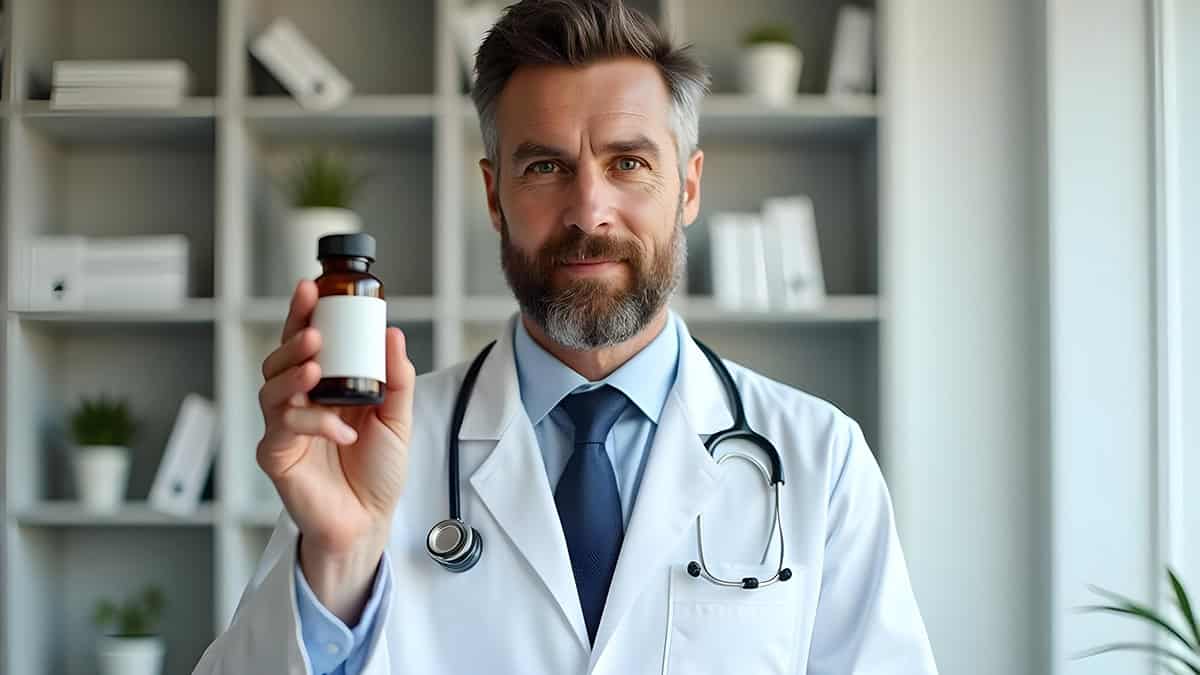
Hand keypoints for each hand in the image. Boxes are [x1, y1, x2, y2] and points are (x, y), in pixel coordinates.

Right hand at [256, 279, 415, 557]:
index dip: (303, 313)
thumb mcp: (398, 417)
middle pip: (279, 359)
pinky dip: (313, 423)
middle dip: (292, 340)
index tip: (310, 287)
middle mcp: (298, 401)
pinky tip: (341, 430)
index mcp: (324, 386)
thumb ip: (396, 378)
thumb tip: (393, 334)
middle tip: (314, 332)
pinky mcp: (276, 455)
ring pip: (271, 389)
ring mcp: (283, 428)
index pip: (306, 342)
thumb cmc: (377, 470)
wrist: (370, 520)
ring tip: (316, 367)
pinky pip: (283, 429)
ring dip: (292, 374)